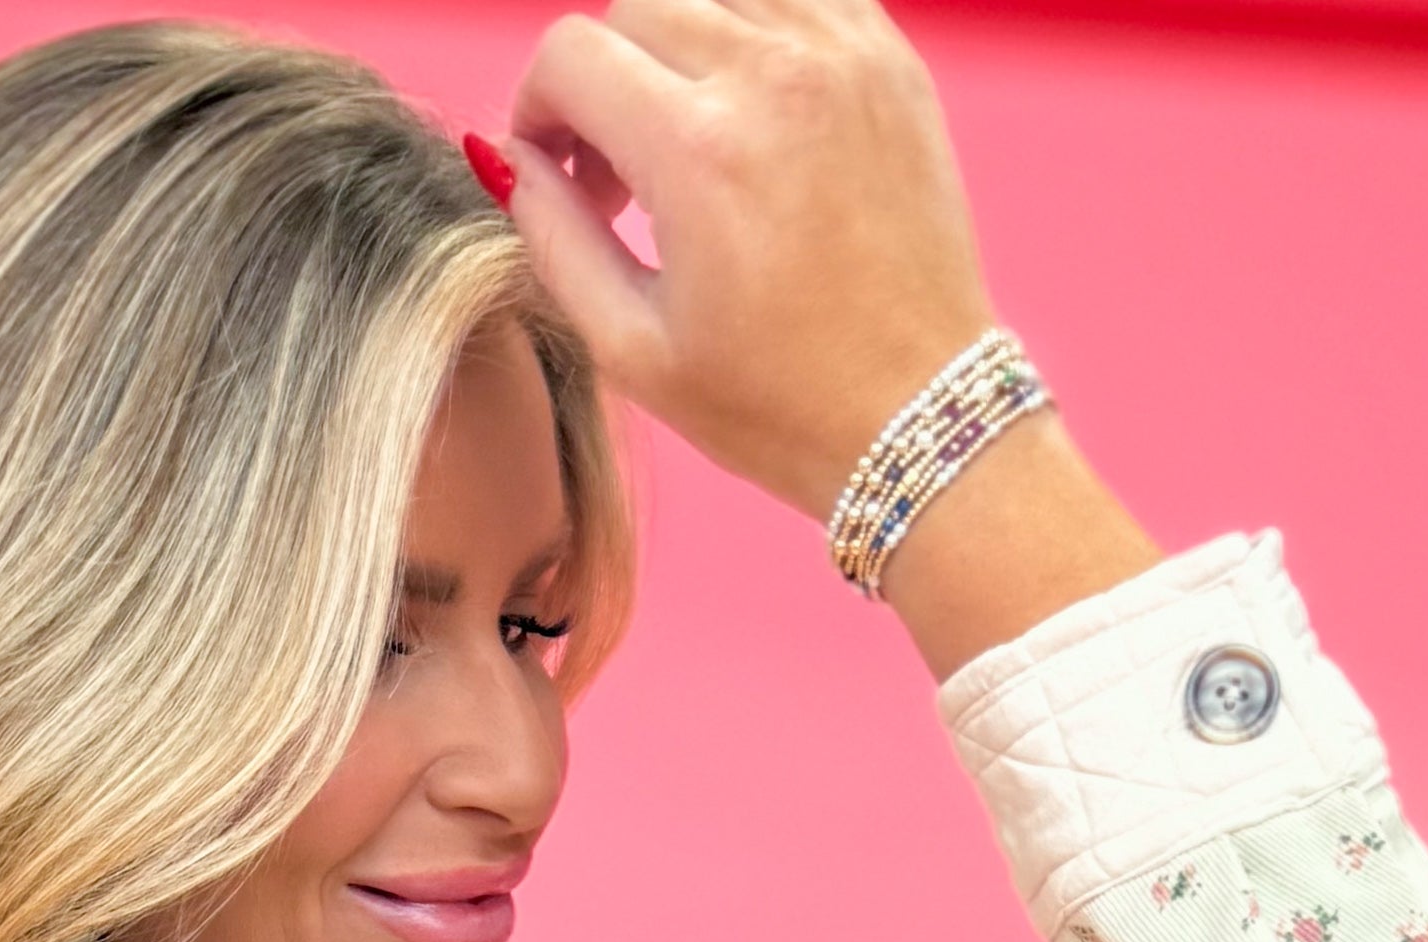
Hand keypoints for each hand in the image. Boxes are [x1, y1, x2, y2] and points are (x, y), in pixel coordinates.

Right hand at [494, 0, 1154, 669]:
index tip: (554, 166)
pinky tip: (751, 114)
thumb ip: (551, 238)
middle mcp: (773, 75)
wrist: (918, 416)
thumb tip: (509, 158)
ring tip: (687, 141)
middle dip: (604, 79)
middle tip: (619, 174)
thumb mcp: (633, 349)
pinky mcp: (888, 56)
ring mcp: (841, 52)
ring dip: (676, 50)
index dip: (539, 107)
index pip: (571, 52)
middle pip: (636, 9)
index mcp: (700, 150)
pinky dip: (752, 35)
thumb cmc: (777, 403)